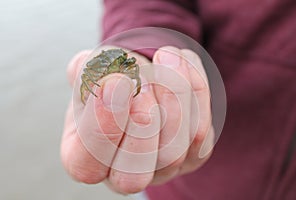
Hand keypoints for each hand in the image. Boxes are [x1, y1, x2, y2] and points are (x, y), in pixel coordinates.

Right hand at [60, 46, 213, 193]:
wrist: (143, 77)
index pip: (86, 164)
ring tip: (165, 57)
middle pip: (134, 174)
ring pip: (175, 152)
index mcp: (86, 157)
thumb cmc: (113, 79)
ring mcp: (160, 169)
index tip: (116, 82)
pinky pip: (201, 134)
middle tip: (143, 83)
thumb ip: (87, 69)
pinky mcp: (191, 157)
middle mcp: (123, 173)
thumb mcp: (92, 70)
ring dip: (174, 95)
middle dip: (141, 122)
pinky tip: (181, 62)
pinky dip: (196, 91)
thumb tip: (101, 72)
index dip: (102, 126)